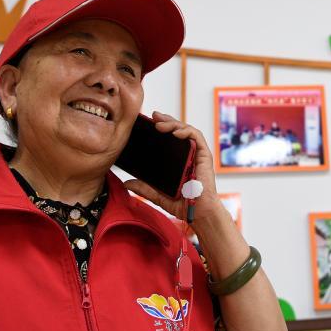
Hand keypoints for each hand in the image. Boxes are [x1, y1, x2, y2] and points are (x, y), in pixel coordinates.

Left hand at [123, 111, 225, 227]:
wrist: (198, 213)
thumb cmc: (183, 204)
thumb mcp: (158, 195)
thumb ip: (144, 188)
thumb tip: (126, 183)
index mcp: (178, 160)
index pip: (169, 138)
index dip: (160, 127)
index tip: (148, 122)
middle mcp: (188, 154)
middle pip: (177, 130)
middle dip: (165, 120)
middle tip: (152, 116)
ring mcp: (196, 153)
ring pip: (186, 130)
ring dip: (173, 123)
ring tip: (159, 124)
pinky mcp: (204, 155)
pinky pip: (196, 137)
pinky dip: (186, 131)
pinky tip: (175, 132)